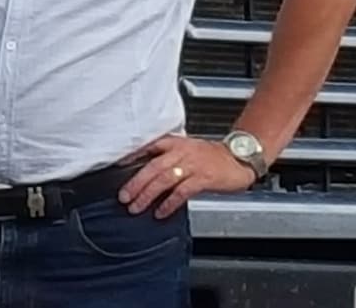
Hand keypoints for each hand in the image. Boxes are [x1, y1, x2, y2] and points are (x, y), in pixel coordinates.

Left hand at [117, 134, 256, 218]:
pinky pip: (181, 191)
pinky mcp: (203, 178)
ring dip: (147, 195)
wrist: (239, 158)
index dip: (132, 155)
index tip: (117, 166)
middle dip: (135, 183)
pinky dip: (169, 203)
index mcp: (176, 143)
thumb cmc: (213, 156)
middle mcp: (181, 152)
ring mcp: (192, 164)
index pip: (149, 146)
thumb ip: (169, 158)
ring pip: (163, 179)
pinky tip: (160, 212)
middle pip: (152, 167)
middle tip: (123, 196)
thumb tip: (147, 173)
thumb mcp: (188, 150)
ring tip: (136, 207)